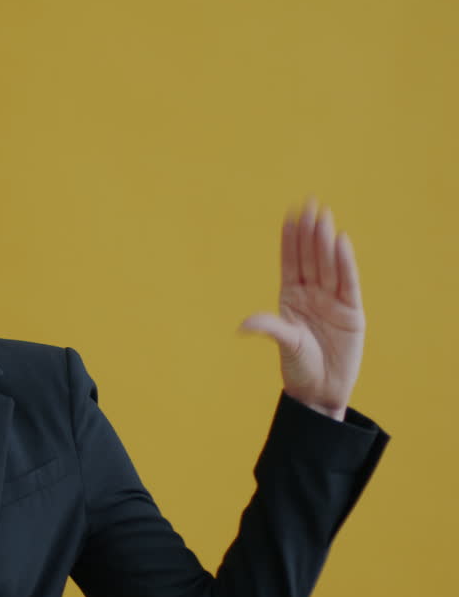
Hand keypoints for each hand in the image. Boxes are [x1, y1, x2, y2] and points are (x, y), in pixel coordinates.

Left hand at [239, 197, 363, 420]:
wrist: (321, 391)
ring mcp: (332, 301)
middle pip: (311, 258)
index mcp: (290, 298)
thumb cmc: (298, 367)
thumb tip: (244, 326)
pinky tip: (342, 242)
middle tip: (308, 205)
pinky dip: (345, 263)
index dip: (290, 240)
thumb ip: (269, 329)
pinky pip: (349, 282)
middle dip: (309, 233)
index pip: (291, 262)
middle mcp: (312, 295)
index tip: (289, 215)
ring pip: (329, 265)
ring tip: (323, 216)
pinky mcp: (352, 311)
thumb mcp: (284, 344)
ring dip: (325, 242)